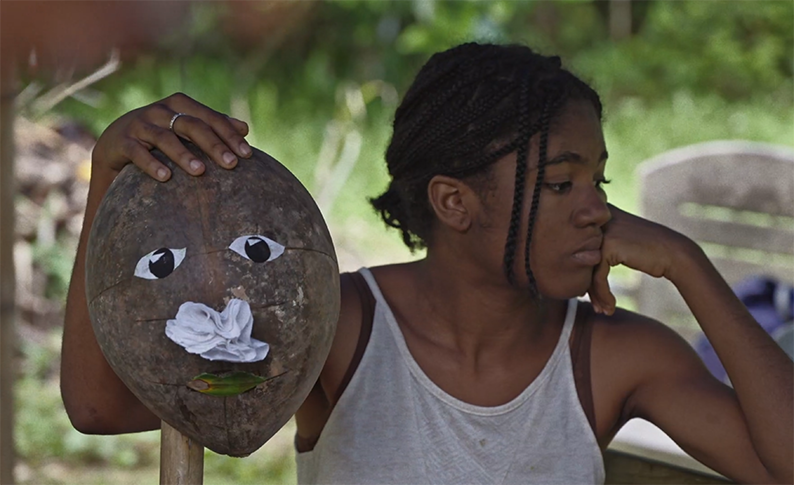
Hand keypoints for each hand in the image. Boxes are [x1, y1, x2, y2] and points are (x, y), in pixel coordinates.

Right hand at [91, 92, 251, 181]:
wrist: (115, 143)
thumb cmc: (160, 136)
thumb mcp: (185, 129)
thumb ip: (212, 126)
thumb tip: (245, 128)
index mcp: (179, 105)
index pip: (210, 118)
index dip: (229, 134)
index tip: (247, 155)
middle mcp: (160, 111)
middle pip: (191, 125)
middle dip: (213, 145)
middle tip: (231, 164)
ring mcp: (139, 125)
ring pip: (164, 138)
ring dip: (183, 154)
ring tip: (200, 171)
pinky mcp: (121, 141)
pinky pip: (137, 152)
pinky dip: (151, 163)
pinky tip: (166, 177)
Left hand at [587, 204, 693, 314]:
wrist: (675, 254)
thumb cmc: (646, 253)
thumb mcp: (618, 246)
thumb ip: (595, 251)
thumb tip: (571, 271)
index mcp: (595, 217)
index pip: (577, 251)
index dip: (582, 275)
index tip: (587, 295)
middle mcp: (596, 222)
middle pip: (580, 260)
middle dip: (586, 286)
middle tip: (594, 305)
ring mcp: (602, 232)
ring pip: (587, 270)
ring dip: (594, 294)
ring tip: (601, 310)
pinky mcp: (609, 246)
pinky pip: (598, 276)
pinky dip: (603, 294)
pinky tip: (610, 307)